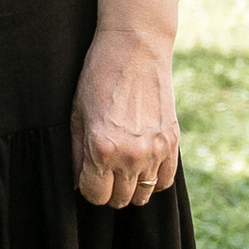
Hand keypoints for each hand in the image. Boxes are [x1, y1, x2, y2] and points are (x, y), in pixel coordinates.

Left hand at [69, 20, 179, 209]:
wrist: (134, 49)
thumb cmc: (97, 79)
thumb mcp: (77, 115)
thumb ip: (76, 154)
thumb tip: (76, 184)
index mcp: (102, 148)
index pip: (95, 195)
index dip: (87, 189)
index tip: (86, 177)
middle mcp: (131, 154)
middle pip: (120, 199)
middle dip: (108, 190)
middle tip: (103, 172)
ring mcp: (155, 149)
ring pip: (143, 194)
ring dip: (131, 186)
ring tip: (122, 168)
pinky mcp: (172, 142)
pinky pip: (165, 181)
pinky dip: (153, 179)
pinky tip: (142, 166)